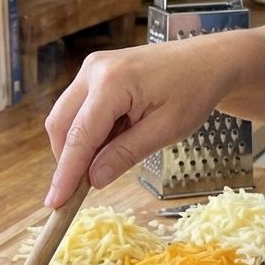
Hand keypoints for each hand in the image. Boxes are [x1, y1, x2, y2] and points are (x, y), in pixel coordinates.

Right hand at [44, 18, 264, 206]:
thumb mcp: (165, 130)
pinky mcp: (95, 73)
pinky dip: (88, 132)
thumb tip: (93, 180)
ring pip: (66, 117)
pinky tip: (113, 140)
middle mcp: (94, 70)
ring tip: (111, 158)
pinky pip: (79, 109)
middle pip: (61, 125)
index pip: (79, 136)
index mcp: (112, 82)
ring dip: (78, 146)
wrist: (208, 60)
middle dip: (67, 160)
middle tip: (81, 191)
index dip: (66, 173)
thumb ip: (125, 154)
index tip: (55, 203)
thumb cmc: (194, 91)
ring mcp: (92, 68)